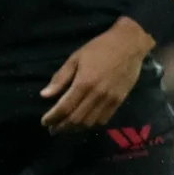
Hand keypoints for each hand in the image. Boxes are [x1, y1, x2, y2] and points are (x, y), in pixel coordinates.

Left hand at [41, 18, 152, 132]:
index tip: (44, 122)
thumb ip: (60, 78)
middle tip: (53, 129)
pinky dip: (91, 125)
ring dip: (75, 128)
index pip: (64, 107)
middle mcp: (96, 95)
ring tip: (66, 128)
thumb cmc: (99, 48)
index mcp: (83, 83)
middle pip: (76, 119)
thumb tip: (45, 95)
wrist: (129, 45)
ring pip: (89, 122)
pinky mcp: (119, 101)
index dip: (53, 117)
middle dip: (61, 127)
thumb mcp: (75, 58)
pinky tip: (84, 122)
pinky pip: (104, 119)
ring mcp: (109, 99)